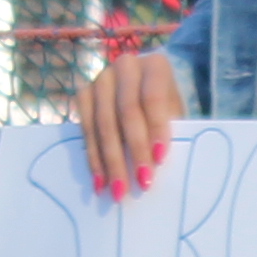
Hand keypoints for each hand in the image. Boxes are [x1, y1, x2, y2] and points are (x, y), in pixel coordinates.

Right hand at [76, 47, 185, 196]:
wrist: (142, 91)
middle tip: (142, 183)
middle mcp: (125, 65)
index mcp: (155, 65)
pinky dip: (94, 158)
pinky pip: (86, 129)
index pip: (153, 98)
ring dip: (111, 161)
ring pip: (103, 123)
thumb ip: (169, 131)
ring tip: (119, 191)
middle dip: (134, 151)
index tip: (160, 160)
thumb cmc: (165, 107)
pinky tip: (100, 181)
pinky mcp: (83, 94)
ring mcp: (100, 78)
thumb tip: (158, 165)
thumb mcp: (174, 113)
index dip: (156, 128)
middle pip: (127, 112)